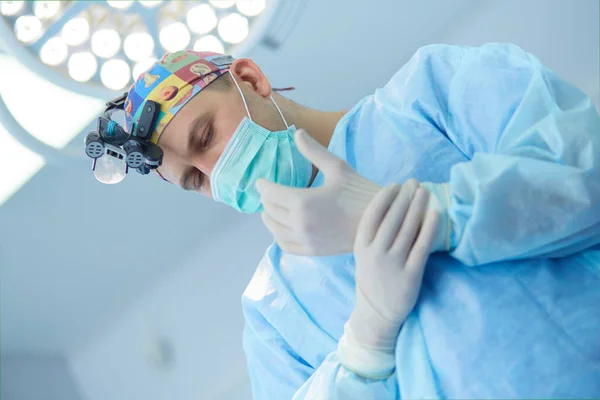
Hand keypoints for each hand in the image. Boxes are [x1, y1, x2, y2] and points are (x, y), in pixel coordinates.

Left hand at [256, 130, 382, 255]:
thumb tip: (297, 132)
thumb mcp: (337, 168)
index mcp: (303, 201)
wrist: (382, 220)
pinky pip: (286, 245)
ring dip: (269, 218)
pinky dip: (278, 236)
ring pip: (275, 229)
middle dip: (266, 199)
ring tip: (268, 210)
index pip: (271, 193)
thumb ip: (313, 151)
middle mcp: (300, 223)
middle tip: (266, 192)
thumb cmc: (361, 192)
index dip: (263, 186)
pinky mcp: (313, 251)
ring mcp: (306, 239)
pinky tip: (280, 229)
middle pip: (271, 210)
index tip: (260, 181)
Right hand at [337, 181, 438, 378]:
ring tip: (425, 192)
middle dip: (405, 197)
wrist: (376, 313)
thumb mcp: (363, 255)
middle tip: (415, 182)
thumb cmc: (372, 278)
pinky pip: (422, 246)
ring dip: (418, 206)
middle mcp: (375, 253)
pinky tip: (436, 213)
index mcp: (360, 246)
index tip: (396, 185)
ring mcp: (393, 264)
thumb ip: (372, 234)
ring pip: (408, 229)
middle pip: (392, 218)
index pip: (372, 215)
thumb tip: (390, 204)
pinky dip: (429, 227)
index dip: (385, 197)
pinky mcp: (410, 275)